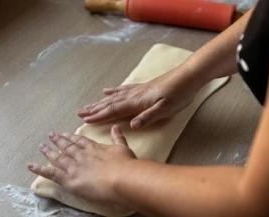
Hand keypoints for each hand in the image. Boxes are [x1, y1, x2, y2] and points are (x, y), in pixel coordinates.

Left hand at [28, 125, 135, 203]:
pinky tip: (31, 166)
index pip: (80, 141)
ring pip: (58, 157)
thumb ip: (117, 137)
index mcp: (94, 148)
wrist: (121, 177)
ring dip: (49, 151)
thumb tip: (116, 126)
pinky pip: (51, 173)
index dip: (72, 137)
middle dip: (58, 141)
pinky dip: (40, 169)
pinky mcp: (69, 179)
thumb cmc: (125, 164)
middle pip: (67, 147)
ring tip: (42, 146)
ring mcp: (74, 166)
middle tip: (51, 135)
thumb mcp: (123, 147)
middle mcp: (81, 155)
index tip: (66, 134)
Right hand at [78, 68, 198, 128]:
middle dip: (95, 109)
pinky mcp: (143, 87)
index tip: (86, 120)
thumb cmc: (179, 94)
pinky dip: (113, 91)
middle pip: (110, 103)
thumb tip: (130, 127)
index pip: (115, 110)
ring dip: (100, 102)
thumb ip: (148, 117)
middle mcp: (134, 95)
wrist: (188, 76)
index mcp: (138, 102)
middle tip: (80, 112)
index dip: (100, 116)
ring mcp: (138, 90)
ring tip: (89, 104)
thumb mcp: (166, 109)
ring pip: (114, 97)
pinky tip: (107, 90)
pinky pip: (123, 89)